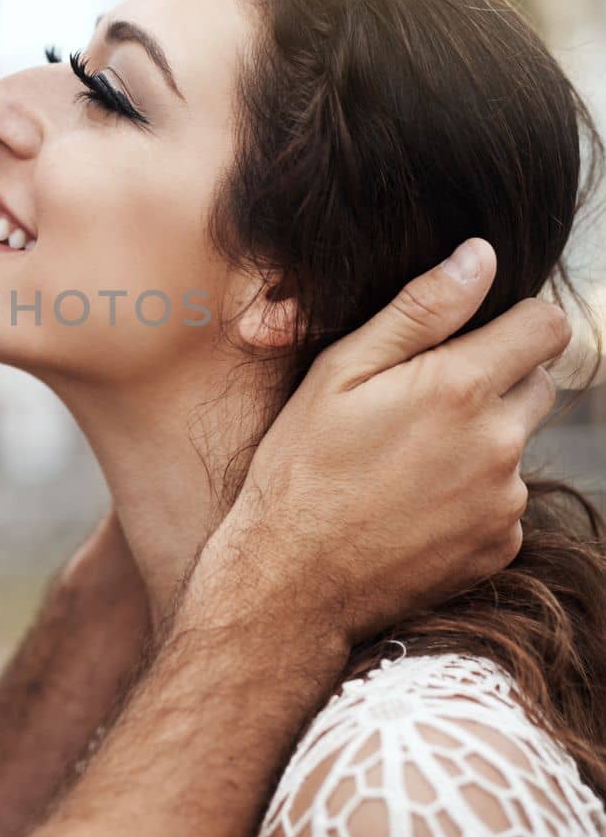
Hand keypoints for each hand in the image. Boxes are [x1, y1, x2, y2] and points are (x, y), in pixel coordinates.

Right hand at [187, 238, 570, 646]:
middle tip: (421, 403)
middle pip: (537, 383)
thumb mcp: (340, 371)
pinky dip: (473, 495)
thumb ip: (419, 310)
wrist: (292, 580)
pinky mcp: (500, 546)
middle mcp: (498, 444)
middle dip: (494, 379)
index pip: (545, 326)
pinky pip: (505, 500)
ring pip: (517, 444)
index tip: (477, 334)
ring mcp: (504, 501)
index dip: (516, 320)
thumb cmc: (302, 466)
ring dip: (481, 440)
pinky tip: (414, 503)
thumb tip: (481, 256)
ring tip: (405, 461)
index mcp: (459, 388)